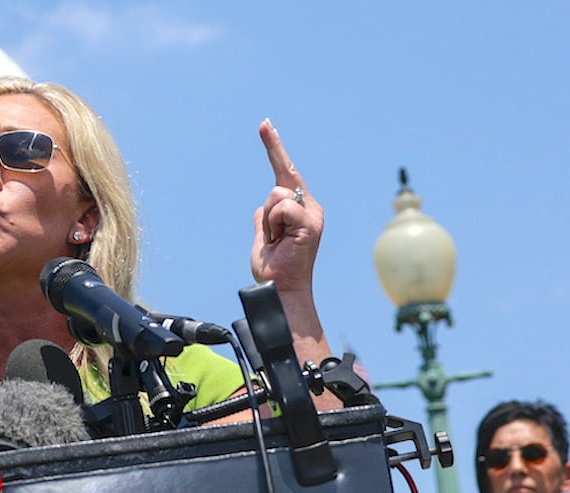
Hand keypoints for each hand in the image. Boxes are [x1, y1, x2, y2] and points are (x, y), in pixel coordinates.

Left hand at [250, 118, 323, 294]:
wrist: (280, 288)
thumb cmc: (274, 268)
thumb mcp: (263, 239)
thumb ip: (265, 222)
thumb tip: (261, 209)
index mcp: (299, 209)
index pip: (285, 171)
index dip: (274, 147)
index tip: (264, 124)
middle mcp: (309, 207)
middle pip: (280, 178)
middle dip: (269, 210)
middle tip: (274, 238)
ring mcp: (312, 214)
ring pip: (275, 195)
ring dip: (268, 222)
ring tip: (277, 242)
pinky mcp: (311, 223)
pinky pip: (281, 208)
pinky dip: (273, 226)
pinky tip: (281, 241)